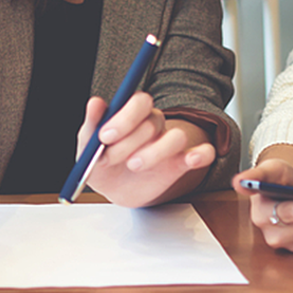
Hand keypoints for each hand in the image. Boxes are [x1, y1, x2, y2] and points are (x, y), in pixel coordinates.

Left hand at [79, 94, 213, 206]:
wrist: (116, 189)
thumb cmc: (103, 162)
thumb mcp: (88, 146)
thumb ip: (92, 126)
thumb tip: (95, 102)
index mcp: (133, 115)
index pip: (140, 102)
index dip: (125, 117)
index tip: (105, 136)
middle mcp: (154, 126)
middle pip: (154, 121)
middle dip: (129, 141)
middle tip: (110, 158)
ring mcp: (170, 144)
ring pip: (177, 137)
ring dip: (156, 152)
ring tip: (134, 165)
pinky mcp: (182, 163)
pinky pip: (204, 152)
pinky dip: (201, 154)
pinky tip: (192, 159)